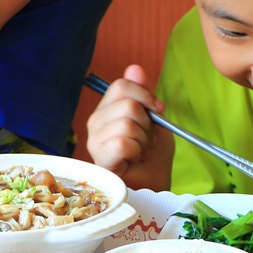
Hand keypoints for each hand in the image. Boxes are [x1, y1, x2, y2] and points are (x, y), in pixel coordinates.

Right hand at [85, 64, 173, 189]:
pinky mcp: (99, 159)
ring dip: (144, 141)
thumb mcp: (154, 119)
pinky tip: (133, 161)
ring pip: (127, 124)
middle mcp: (95, 123)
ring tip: (140, 153)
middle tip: (147, 141)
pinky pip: (123, 143)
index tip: (158, 111)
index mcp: (107, 110)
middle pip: (128, 104)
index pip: (121, 86)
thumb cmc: (153, 155)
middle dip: (148, 124)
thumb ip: (143, 94)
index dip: (145, 95)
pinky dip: (137, 153)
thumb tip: (134, 68)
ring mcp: (94, 142)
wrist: (157, 184)